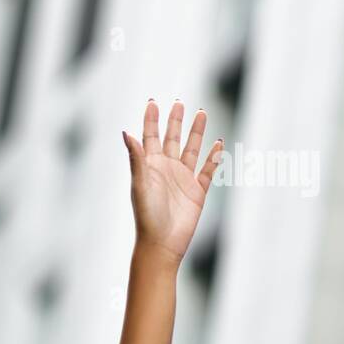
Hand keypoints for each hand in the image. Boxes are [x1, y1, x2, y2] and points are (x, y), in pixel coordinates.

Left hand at [122, 100, 222, 264]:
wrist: (162, 243)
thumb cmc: (146, 215)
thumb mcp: (140, 183)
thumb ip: (136, 157)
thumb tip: (126, 132)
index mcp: (149, 166)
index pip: (149, 136)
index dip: (151, 119)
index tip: (153, 101)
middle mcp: (166, 170)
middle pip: (171, 139)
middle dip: (175, 121)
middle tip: (179, 103)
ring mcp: (182, 179)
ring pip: (192, 149)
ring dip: (197, 132)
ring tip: (202, 113)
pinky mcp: (197, 191)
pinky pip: (207, 170)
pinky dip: (213, 157)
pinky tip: (218, 143)